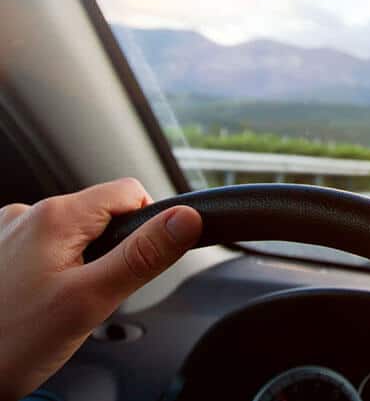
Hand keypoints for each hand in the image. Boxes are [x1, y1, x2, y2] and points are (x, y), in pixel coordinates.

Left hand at [0, 179, 201, 400]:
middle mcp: (27, 213)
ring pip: (73, 232)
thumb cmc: (9, 344)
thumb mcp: (89, 301)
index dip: (147, 223)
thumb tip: (185, 219)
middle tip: (91, 295)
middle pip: (101, 213)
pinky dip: (52, 268)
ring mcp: (7, 231)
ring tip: (58, 304)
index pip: (128, 191)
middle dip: (110, 250)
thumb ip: (142, 256)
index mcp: (55, 216)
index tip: (138, 260)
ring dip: (80, 261)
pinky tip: (36, 300)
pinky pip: (44, 246)